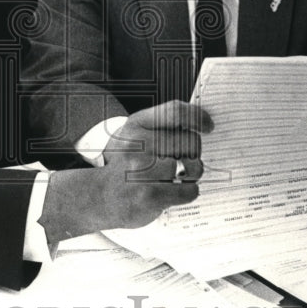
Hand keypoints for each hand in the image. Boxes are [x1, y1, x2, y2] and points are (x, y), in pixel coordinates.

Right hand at [98, 100, 212, 225]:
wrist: (98, 196)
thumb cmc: (123, 163)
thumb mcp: (133, 134)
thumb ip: (160, 125)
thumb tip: (200, 125)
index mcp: (136, 124)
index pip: (175, 111)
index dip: (197, 117)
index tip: (208, 126)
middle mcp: (138, 144)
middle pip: (191, 141)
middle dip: (195, 153)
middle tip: (186, 160)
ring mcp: (143, 170)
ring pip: (193, 167)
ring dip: (193, 174)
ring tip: (179, 176)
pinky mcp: (150, 195)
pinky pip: (189, 190)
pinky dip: (189, 191)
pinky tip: (176, 190)